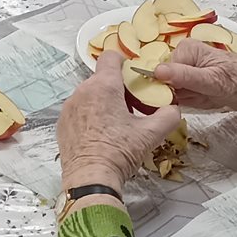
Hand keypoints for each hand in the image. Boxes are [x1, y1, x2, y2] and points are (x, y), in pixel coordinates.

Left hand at [57, 53, 180, 191]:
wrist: (90, 179)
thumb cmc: (118, 153)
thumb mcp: (150, 134)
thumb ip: (169, 116)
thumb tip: (174, 109)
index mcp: (103, 87)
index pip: (111, 57)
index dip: (124, 63)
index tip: (133, 77)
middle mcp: (82, 92)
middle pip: (102, 79)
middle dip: (118, 88)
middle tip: (132, 107)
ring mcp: (69, 108)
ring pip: (90, 95)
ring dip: (103, 103)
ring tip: (117, 124)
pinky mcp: (62, 123)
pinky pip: (79, 111)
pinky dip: (90, 116)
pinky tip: (101, 134)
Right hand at [149, 41, 236, 117]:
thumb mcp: (214, 81)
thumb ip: (184, 76)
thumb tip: (156, 71)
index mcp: (186, 50)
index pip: (160, 70)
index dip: (162, 87)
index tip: (170, 100)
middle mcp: (185, 60)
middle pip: (162, 81)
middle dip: (171, 96)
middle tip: (194, 100)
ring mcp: (189, 76)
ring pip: (169, 92)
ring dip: (181, 102)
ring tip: (203, 100)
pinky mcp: (194, 88)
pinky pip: (181, 99)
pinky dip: (188, 105)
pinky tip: (203, 103)